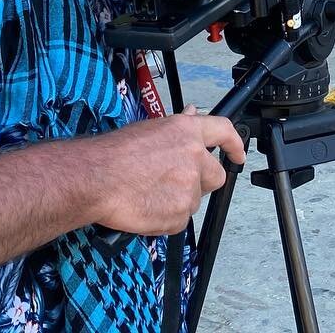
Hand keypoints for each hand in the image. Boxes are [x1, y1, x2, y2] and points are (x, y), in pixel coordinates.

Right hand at [87, 106, 244, 235]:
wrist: (96, 179)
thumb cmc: (115, 153)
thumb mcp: (151, 129)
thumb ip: (178, 127)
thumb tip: (192, 114)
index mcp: (187, 132)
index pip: (224, 132)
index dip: (235, 144)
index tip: (238, 154)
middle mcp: (194, 157)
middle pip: (215, 176)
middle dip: (200, 182)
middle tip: (173, 183)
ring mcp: (189, 187)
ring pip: (193, 200)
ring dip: (177, 200)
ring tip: (149, 192)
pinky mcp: (179, 214)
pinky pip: (179, 220)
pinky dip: (165, 218)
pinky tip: (146, 206)